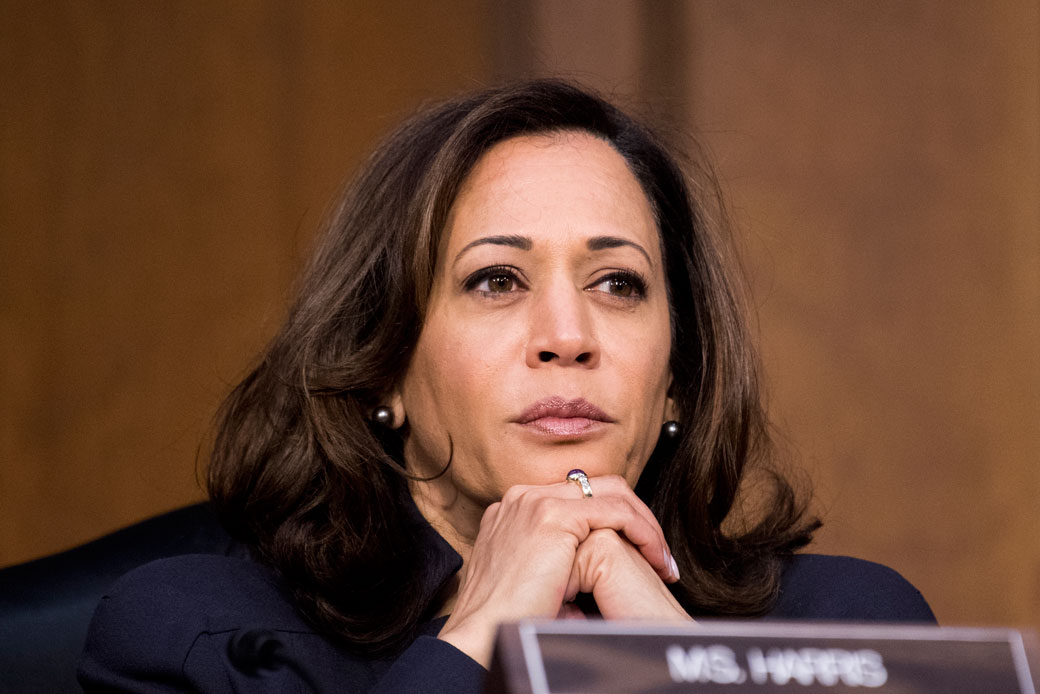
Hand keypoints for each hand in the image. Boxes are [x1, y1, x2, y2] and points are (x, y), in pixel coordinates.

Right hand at [437, 475, 683, 666]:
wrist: (480, 635)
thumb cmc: (506, 621)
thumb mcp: (532, 582)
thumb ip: (555, 568)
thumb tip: (585, 586)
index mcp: (516, 510)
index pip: (579, 496)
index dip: (614, 521)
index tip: (639, 555)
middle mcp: (523, 498)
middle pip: (596, 487)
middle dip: (634, 516)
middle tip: (657, 554)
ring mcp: (535, 502)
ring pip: (612, 493)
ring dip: (644, 525)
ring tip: (662, 559)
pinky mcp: (552, 516)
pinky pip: (617, 512)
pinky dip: (644, 533)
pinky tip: (655, 559)